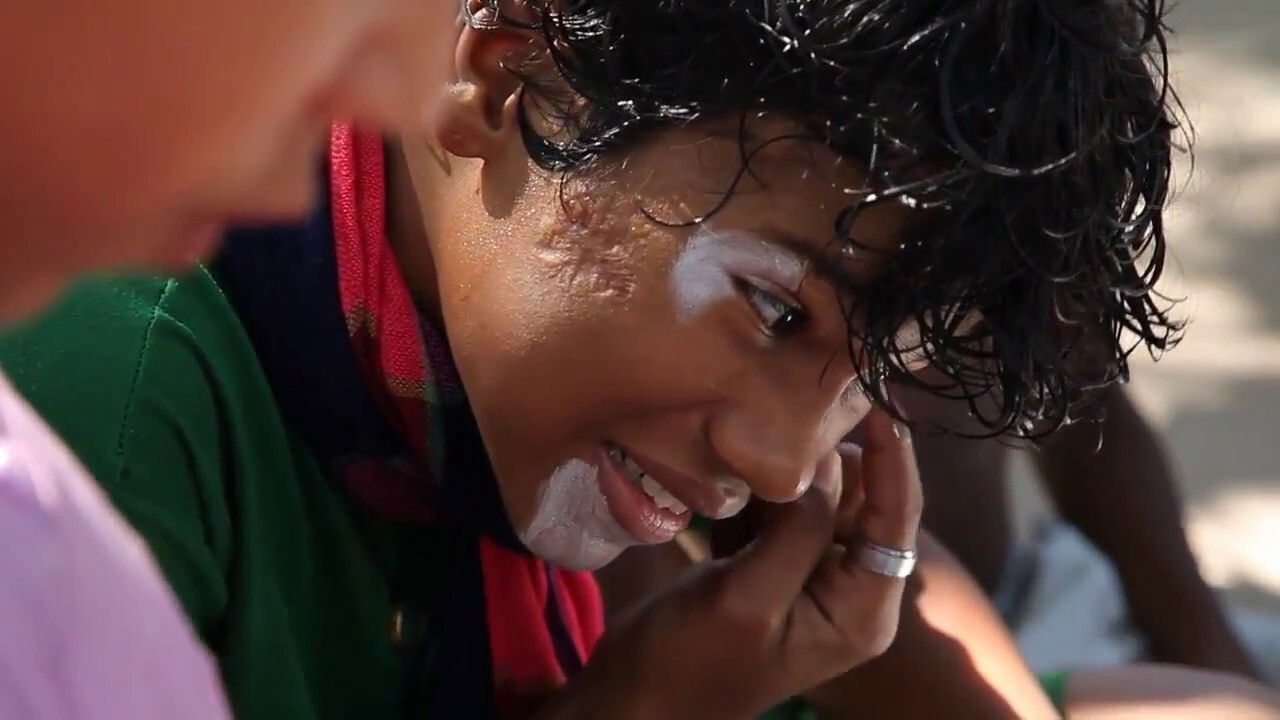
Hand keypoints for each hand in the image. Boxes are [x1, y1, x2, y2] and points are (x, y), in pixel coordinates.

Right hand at [547, 407, 922, 719]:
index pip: (896, 519)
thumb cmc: (689, 662)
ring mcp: (809, 577)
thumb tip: (830, 461)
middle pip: (863, 501)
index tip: (874, 396)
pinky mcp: (772, 565)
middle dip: (829, 460)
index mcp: (862, 611)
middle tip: (785, 418)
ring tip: (749, 448)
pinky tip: (729, 483)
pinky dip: (761, 491)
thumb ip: (799, 531)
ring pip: (819, 497)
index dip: (892, 456)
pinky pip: (782, 509)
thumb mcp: (747, 598)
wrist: (635, 698)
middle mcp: (847, 591)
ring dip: (788, 472)